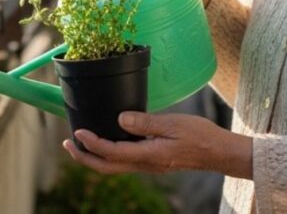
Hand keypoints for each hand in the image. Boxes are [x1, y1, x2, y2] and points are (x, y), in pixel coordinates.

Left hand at [62, 112, 251, 178]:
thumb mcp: (173, 124)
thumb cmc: (200, 136)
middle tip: (68, 145)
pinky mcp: (153, 161)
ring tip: (81, 143)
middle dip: (85, 158)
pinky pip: (124, 162)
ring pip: (114, 166)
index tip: (77, 132)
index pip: (112, 152)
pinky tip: (109, 141)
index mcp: (148, 155)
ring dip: (95, 157)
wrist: (218, 153)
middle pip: (107, 167)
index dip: (92, 143)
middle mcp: (145, 164)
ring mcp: (148, 165)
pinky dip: (109, 154)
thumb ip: (146, 123)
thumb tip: (120, 119)